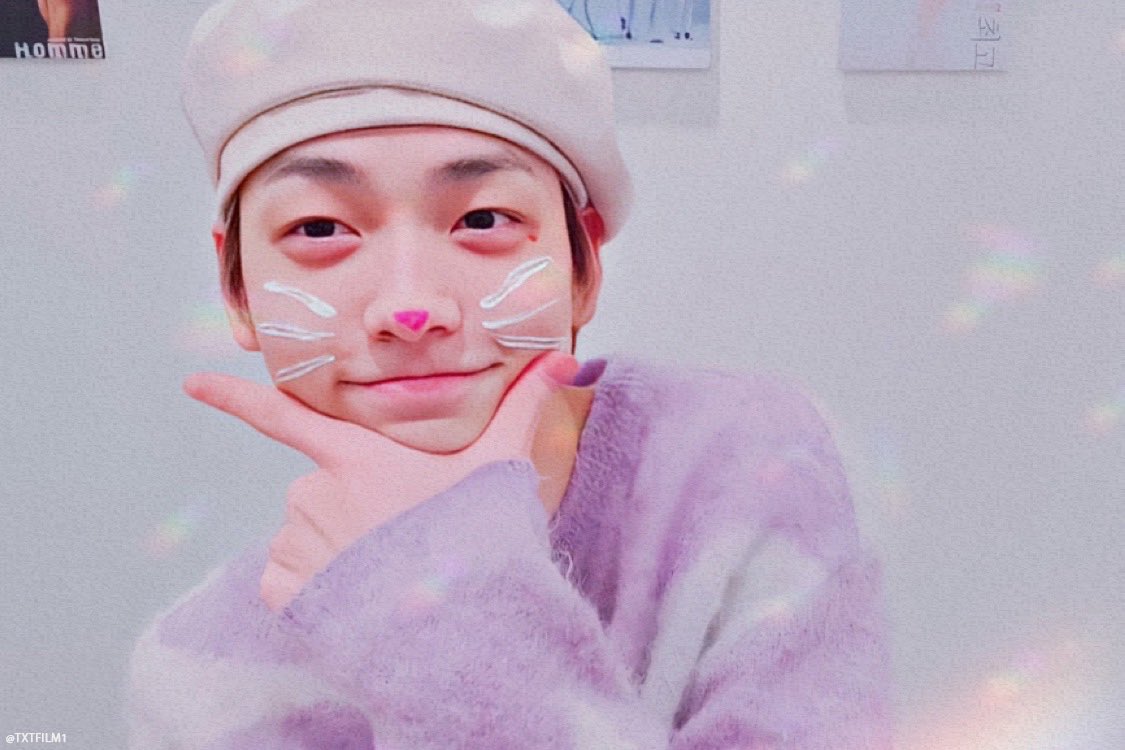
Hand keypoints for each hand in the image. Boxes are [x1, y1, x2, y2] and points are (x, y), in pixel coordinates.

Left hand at [183, 352, 582, 611]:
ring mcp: (298, 543)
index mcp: (356, 455)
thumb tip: (564, 359)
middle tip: (401, 535)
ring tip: (383, 569)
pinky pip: (290, 583)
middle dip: (350, 509)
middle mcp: (315, 491)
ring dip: (333, 551)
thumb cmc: (479, 535)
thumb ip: (523, 407)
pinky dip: (314, 591)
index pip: (283, 415)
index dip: (235, 396)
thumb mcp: (500, 465)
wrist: (463, 616)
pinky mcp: (290, 592)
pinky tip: (354, 597)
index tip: (191, 382)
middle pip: (317, 489)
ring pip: (304, 538)